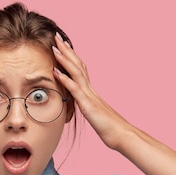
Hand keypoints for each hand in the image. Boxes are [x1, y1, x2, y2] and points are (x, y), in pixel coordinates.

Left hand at [52, 33, 129, 150]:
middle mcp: (90, 90)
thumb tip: (82, 106)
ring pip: (76, 73)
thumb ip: (87, 107)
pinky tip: (56, 72)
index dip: (71, 57)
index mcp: (91, 92)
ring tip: (55, 48)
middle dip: (67, 51)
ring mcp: (90, 96)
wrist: (121, 135)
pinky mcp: (88, 106)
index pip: (80, 70)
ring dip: (64, 59)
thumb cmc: (109, 128)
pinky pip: (75, 90)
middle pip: (78, 65)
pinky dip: (65, 79)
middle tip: (57, 38)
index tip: (62, 46)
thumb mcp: (94, 115)